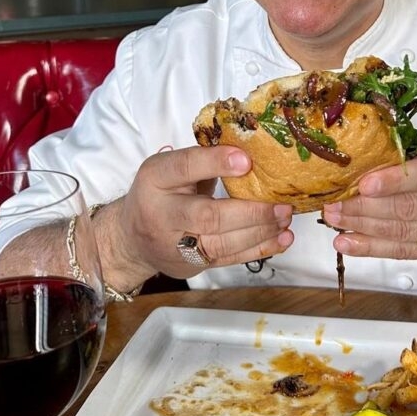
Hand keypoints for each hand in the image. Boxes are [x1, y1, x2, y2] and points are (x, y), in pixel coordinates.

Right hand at [96, 145, 293, 287]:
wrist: (131, 237)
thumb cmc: (161, 193)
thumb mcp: (170, 168)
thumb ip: (203, 160)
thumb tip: (253, 149)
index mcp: (155, 178)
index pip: (185, 167)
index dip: (216, 163)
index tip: (247, 160)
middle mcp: (161, 213)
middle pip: (208, 216)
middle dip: (250, 212)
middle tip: (281, 204)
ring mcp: (174, 245)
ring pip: (221, 244)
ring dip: (260, 232)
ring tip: (285, 218)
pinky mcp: (190, 266)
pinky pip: (228, 260)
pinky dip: (259, 249)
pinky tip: (282, 238)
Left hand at [320, 142, 416, 263]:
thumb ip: (410, 155)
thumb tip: (364, 158)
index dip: (393, 181)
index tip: (363, 184)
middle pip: (409, 207)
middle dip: (365, 207)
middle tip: (333, 204)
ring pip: (403, 233)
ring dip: (363, 229)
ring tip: (335, 222)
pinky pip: (403, 253)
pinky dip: (372, 248)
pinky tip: (348, 243)